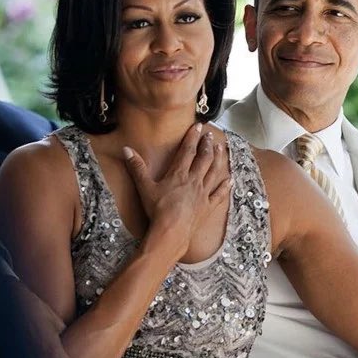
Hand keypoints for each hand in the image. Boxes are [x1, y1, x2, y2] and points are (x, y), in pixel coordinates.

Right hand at [123, 123, 230, 257]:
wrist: (171, 231)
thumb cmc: (157, 210)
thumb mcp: (144, 187)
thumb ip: (137, 167)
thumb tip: (127, 149)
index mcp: (179, 174)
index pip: (187, 151)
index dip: (192, 137)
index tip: (198, 126)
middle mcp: (194, 181)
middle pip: (204, 159)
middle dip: (207, 145)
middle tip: (210, 135)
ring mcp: (203, 193)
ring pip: (214, 172)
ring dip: (218, 159)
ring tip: (221, 148)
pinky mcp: (208, 206)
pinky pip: (220, 194)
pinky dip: (226, 186)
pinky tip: (231, 179)